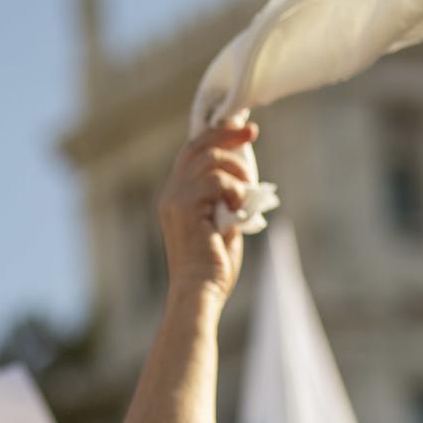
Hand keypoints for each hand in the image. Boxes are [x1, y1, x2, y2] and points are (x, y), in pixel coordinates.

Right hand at [157, 122, 258, 302]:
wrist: (200, 291)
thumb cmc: (213, 267)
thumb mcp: (223, 224)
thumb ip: (225, 199)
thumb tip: (244, 177)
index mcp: (176, 197)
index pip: (192, 153)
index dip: (216, 136)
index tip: (242, 131)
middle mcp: (170, 194)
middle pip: (197, 145)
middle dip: (226, 134)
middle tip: (252, 131)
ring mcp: (174, 199)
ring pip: (209, 159)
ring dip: (236, 169)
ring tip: (247, 190)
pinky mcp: (184, 206)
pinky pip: (216, 181)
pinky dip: (234, 190)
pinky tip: (239, 207)